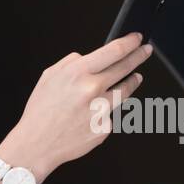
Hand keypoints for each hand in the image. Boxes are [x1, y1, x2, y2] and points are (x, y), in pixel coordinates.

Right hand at [2, 32, 153, 181]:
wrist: (37, 144)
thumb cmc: (41, 111)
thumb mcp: (49, 76)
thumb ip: (72, 63)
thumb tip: (90, 57)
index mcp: (77, 73)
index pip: (113, 51)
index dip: (130, 42)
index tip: (137, 39)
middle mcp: (92, 90)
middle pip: (125, 68)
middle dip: (139, 56)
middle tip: (145, 50)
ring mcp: (101, 110)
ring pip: (124, 90)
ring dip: (131, 82)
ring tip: (134, 77)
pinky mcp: (105, 128)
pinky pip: (111, 113)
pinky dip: (105, 110)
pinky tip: (92, 113)